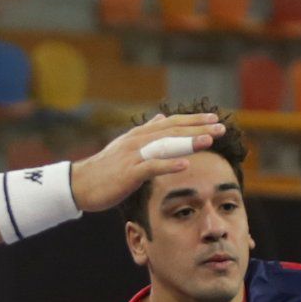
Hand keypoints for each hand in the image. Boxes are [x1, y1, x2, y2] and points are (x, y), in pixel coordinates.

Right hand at [69, 112, 226, 213]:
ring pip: (165, 145)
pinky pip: (152, 167)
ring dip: (188, 142)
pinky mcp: (128, 173)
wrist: (80, 184)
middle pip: (173, 131)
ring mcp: (133, 156)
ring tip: (209, 140)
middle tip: (220, 127)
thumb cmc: (105, 169)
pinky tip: (185, 165)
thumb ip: (145, 132)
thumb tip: (160, 117)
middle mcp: (138, 141)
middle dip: (198, 128)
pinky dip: (169, 165)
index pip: (171, 123)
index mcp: (139, 135)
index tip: (213, 119)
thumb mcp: (125, 145)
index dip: (193, 120)